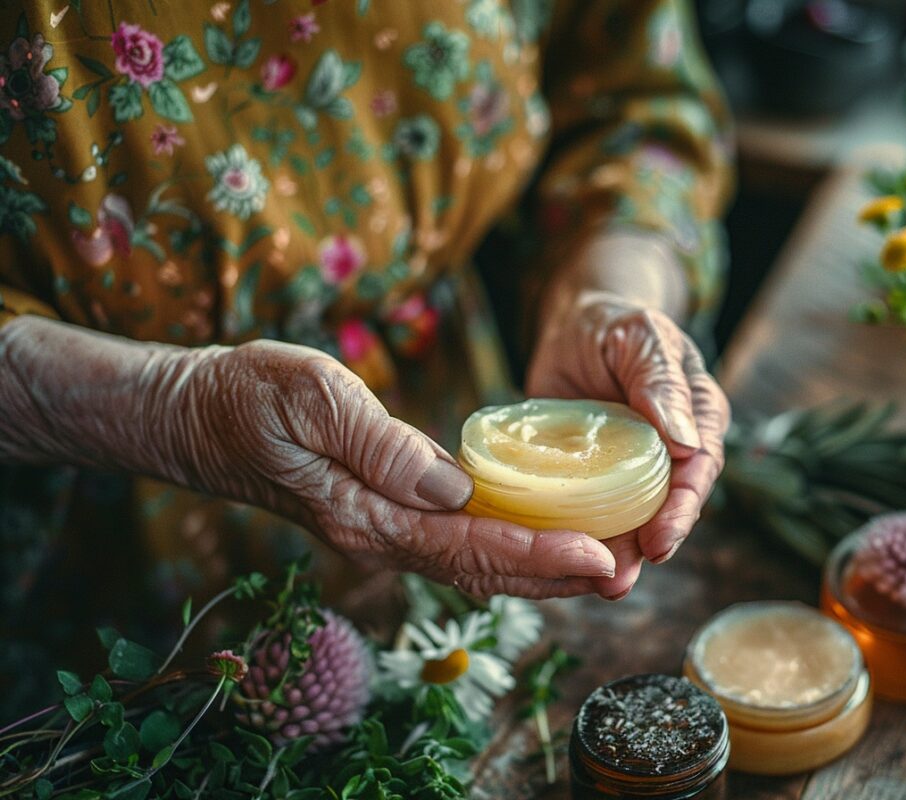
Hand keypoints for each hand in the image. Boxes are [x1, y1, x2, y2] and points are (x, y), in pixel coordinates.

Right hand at [147, 339, 616, 597]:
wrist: (196, 416)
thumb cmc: (247, 397)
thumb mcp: (311, 398)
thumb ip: (380, 445)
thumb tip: (451, 488)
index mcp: (367, 514)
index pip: (468, 547)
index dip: (538, 555)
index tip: (598, 557)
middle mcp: (380, 535)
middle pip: (483, 571)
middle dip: (557, 576)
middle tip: (626, 570)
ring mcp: (382, 529)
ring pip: (475, 564)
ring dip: (540, 570)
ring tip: (605, 565)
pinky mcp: (385, 514)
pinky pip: (458, 543)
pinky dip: (508, 548)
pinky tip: (542, 539)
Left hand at [526, 292, 729, 597]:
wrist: (571, 326)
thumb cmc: (615, 323)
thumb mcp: (642, 339)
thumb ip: (661, 383)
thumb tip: (688, 442)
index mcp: (697, 418)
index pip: (699, 471)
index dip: (682, 509)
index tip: (661, 539)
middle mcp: (670, 452)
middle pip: (668, 508)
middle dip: (648, 547)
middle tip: (618, 578)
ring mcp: (629, 470)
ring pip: (631, 520)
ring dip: (617, 555)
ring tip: (598, 586)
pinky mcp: (591, 479)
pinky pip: (590, 513)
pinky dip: (580, 537)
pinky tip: (565, 561)